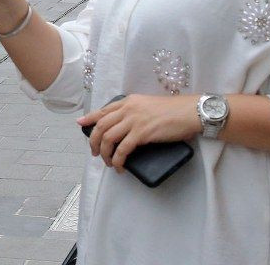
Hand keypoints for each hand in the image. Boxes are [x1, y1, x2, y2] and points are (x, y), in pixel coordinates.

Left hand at [77, 94, 199, 171]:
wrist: (189, 112)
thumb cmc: (173, 110)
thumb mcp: (148, 105)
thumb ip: (134, 111)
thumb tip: (125, 125)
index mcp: (128, 101)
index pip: (103, 110)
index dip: (90, 118)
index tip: (80, 124)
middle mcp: (127, 109)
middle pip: (101, 126)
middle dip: (94, 141)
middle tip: (95, 153)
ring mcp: (133, 121)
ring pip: (108, 138)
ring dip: (105, 153)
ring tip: (107, 163)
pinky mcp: (142, 133)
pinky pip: (122, 149)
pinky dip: (118, 160)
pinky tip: (119, 167)